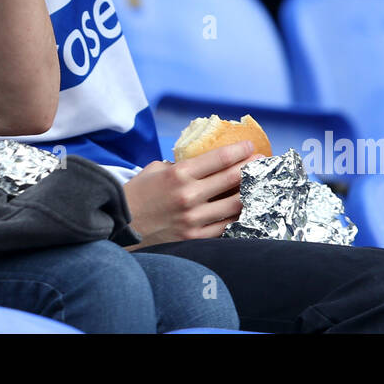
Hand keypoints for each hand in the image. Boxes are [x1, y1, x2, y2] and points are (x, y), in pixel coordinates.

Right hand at [123, 141, 257, 246]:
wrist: (120, 226)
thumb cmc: (137, 194)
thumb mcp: (155, 170)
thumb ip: (179, 165)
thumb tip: (203, 163)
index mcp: (178, 174)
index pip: (218, 159)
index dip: (239, 150)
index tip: (250, 146)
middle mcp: (188, 195)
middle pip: (231, 179)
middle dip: (250, 167)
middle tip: (263, 161)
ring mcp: (193, 219)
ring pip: (233, 205)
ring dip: (250, 193)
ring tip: (261, 185)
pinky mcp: (194, 237)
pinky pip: (224, 227)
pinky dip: (238, 217)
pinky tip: (247, 210)